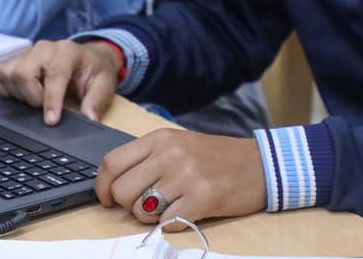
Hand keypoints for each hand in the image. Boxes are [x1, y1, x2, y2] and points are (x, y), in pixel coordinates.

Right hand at [0, 40, 120, 125]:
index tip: (51, 122)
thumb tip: (89, 119)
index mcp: (67, 52)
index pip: (54, 74)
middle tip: (45, 106)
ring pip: (7, 74)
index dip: (50, 100)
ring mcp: (27, 52)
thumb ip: (96, 101)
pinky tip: (21, 93)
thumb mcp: (104, 85)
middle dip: (32, 97)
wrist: (88, 58)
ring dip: (19, 94)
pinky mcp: (15, 59)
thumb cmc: (94, 71)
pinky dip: (5, 88)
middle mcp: (44, 48)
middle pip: (22, 73)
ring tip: (36, 98)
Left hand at [96, 129, 265, 226]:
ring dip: (150, 217)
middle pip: (122, 190)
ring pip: (141, 211)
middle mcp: (169, 154)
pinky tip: (186, 212)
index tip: (106, 199)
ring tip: (169, 208)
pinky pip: (168, 224)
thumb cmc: (214, 157)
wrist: (260, 164)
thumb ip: (147, 159)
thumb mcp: (177, 144)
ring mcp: (186, 176)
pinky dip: (172, 225)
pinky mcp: (202, 198)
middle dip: (128, 206)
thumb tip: (114, 184)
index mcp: (159, 138)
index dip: (102, 186)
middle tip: (145, 206)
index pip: (112, 163)